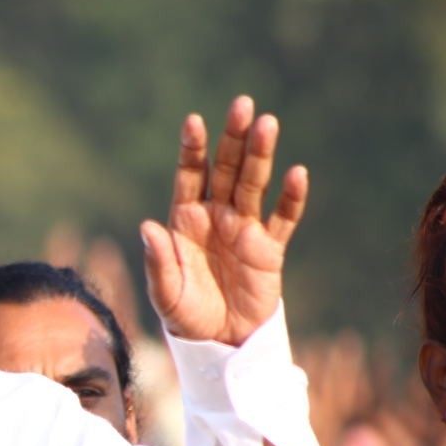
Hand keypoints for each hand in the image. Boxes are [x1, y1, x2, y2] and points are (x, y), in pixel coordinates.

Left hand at [142, 96, 306, 345]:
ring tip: (268, 123)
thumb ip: (158, 262)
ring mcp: (244, 229)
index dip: (193, 149)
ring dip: (262, 155)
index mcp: (185, 220)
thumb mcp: (165, 294)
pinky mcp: (269, 249)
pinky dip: (291, 199)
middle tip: (242, 104)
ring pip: (255, 185)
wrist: (219, 342)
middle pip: (227, 169)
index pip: (190, 175)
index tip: (193, 120)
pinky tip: (298, 174)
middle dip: (233, 138)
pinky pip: (282, 219)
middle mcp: (216, 216)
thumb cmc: (186, 315)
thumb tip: (148, 226)